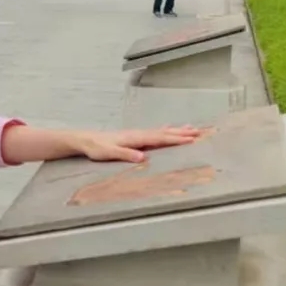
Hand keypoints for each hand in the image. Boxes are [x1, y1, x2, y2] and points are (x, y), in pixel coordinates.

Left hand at [70, 126, 201, 162]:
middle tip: (200, 132)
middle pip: (164, 132)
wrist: (86, 140)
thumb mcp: (109, 153)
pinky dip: (165, 130)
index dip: (175, 138)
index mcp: (135, 138)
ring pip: (161, 131)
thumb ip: (126, 154)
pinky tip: (169, 128)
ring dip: (177, 130)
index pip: (159, 138)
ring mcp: (137, 134)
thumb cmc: (97, 148)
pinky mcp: (134, 137)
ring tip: (192, 128)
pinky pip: (155, 133)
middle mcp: (139, 134)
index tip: (191, 139)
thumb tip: (143, 157)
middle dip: (182, 133)